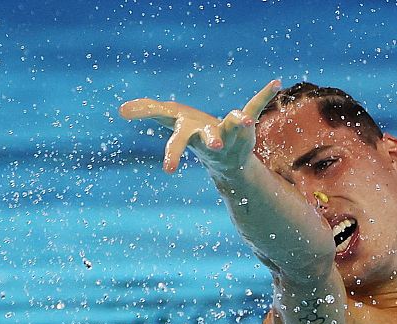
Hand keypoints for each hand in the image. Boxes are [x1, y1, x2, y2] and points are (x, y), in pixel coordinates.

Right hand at [120, 80, 281, 176]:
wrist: (226, 160)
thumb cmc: (193, 134)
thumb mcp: (169, 120)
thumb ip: (147, 110)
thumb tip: (121, 110)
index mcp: (191, 136)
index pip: (179, 143)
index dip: (173, 154)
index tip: (169, 169)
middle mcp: (211, 138)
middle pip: (208, 139)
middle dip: (211, 141)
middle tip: (215, 147)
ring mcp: (230, 132)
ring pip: (234, 125)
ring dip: (240, 121)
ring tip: (246, 119)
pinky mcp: (245, 125)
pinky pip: (255, 105)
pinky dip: (264, 94)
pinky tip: (275, 82)